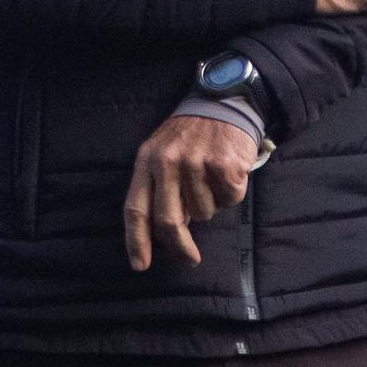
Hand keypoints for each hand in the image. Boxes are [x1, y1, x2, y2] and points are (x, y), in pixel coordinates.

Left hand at [124, 115, 257, 272]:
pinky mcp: (224, 164)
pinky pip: (229, 199)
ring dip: (210, 205)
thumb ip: (158, 186)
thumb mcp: (163, 150)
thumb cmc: (190, 133)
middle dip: (180, 246)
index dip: (136, 240)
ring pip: (204, 213)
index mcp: (148, 159)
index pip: (135, 207)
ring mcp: (196, 162)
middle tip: (190, 258)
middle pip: (168, 220)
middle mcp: (168, 161)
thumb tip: (164, 234)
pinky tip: (228, 171)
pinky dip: (231, 193)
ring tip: (211, 178)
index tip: (140, 266)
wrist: (223, 100)